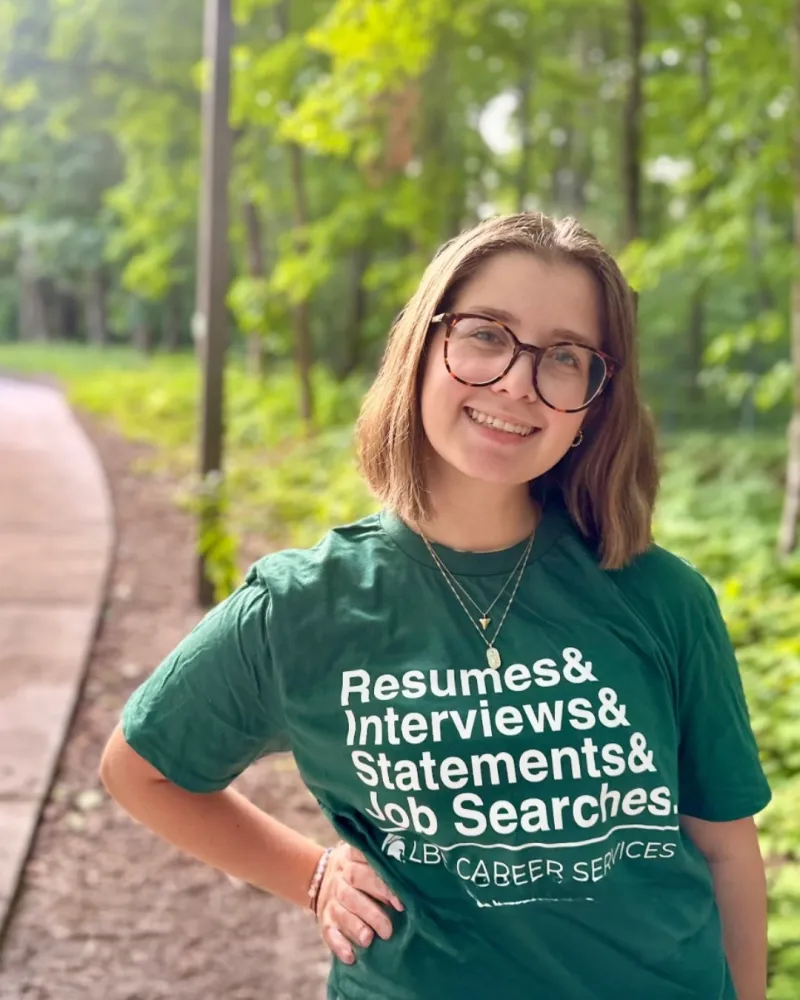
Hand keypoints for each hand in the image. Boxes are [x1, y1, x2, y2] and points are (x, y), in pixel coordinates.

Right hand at [316, 842, 403, 964]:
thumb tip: (413, 880)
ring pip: (342, 910)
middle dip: (372, 907)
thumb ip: (383, 867)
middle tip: (388, 928)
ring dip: (356, 926)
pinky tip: (350, 955)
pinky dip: (339, 944)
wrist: (318, 877)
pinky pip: (329, 931)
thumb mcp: (364, 860)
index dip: (382, 881)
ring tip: (369, 939)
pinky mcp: (325, 919)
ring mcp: (331, 898)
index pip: (365, 861)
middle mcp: (341, 877)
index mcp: (352, 858)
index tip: (400, 902)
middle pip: (354, 884)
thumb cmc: (357, 870)